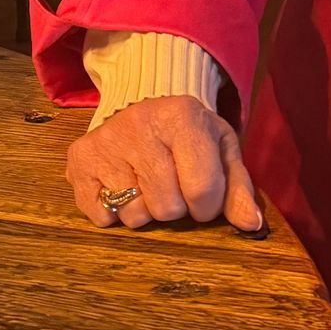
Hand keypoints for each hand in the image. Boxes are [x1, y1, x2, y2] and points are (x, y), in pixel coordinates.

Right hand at [66, 95, 264, 233]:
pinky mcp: (79, 160)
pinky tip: (122, 186)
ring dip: (146, 210)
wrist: (145, 105)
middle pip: (167, 207)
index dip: (209, 205)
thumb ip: (239, 187)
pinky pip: (101, 216)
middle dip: (176, 207)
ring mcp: (105, 143)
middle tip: (173, 184)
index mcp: (182, 117)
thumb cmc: (189, 134)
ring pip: (134, 216)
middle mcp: (138, 125)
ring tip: (148, 184)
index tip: (204, 194)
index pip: (203, 189)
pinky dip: (114, 212)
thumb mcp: (221, 150)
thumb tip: (251, 224)